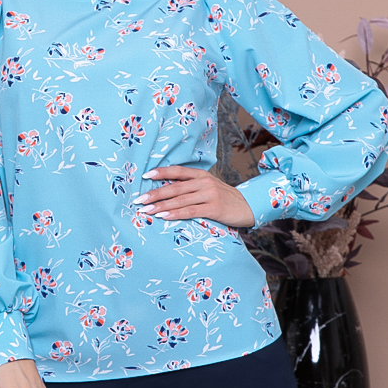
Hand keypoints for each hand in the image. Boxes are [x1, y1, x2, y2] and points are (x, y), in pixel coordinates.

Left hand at [134, 165, 254, 227]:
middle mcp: (204, 182)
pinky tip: (163, 216)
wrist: (248, 207)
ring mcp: (209, 194)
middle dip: (154, 194)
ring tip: (146, 210)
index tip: (144, 176)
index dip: (161, 172)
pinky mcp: (213, 208)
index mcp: (201, 175)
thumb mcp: (209, 186)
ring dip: (161, 206)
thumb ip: (191, 186)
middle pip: (174, 187)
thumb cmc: (224, 198)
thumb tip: (166, 189)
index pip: (177, 170)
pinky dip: (175, 214)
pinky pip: (190, 211)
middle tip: (138, 199)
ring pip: (180, 200)